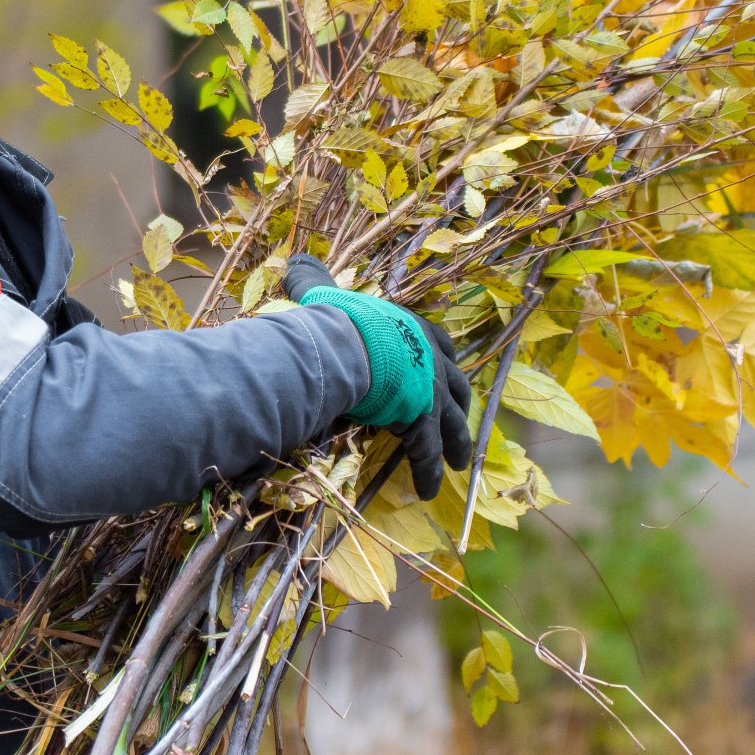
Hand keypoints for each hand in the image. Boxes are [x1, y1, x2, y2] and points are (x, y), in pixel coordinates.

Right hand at [285, 256, 475, 500]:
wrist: (345, 349)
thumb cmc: (336, 321)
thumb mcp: (325, 294)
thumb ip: (315, 281)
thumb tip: (294, 262)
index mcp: (413, 330)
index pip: (440, 343)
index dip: (444, 356)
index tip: (448, 364)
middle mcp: (431, 360)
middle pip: (456, 386)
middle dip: (458, 405)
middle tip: (460, 421)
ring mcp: (431, 392)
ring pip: (452, 424)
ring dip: (455, 445)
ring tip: (458, 465)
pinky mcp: (422, 422)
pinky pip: (428, 454)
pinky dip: (429, 473)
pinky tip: (430, 491)